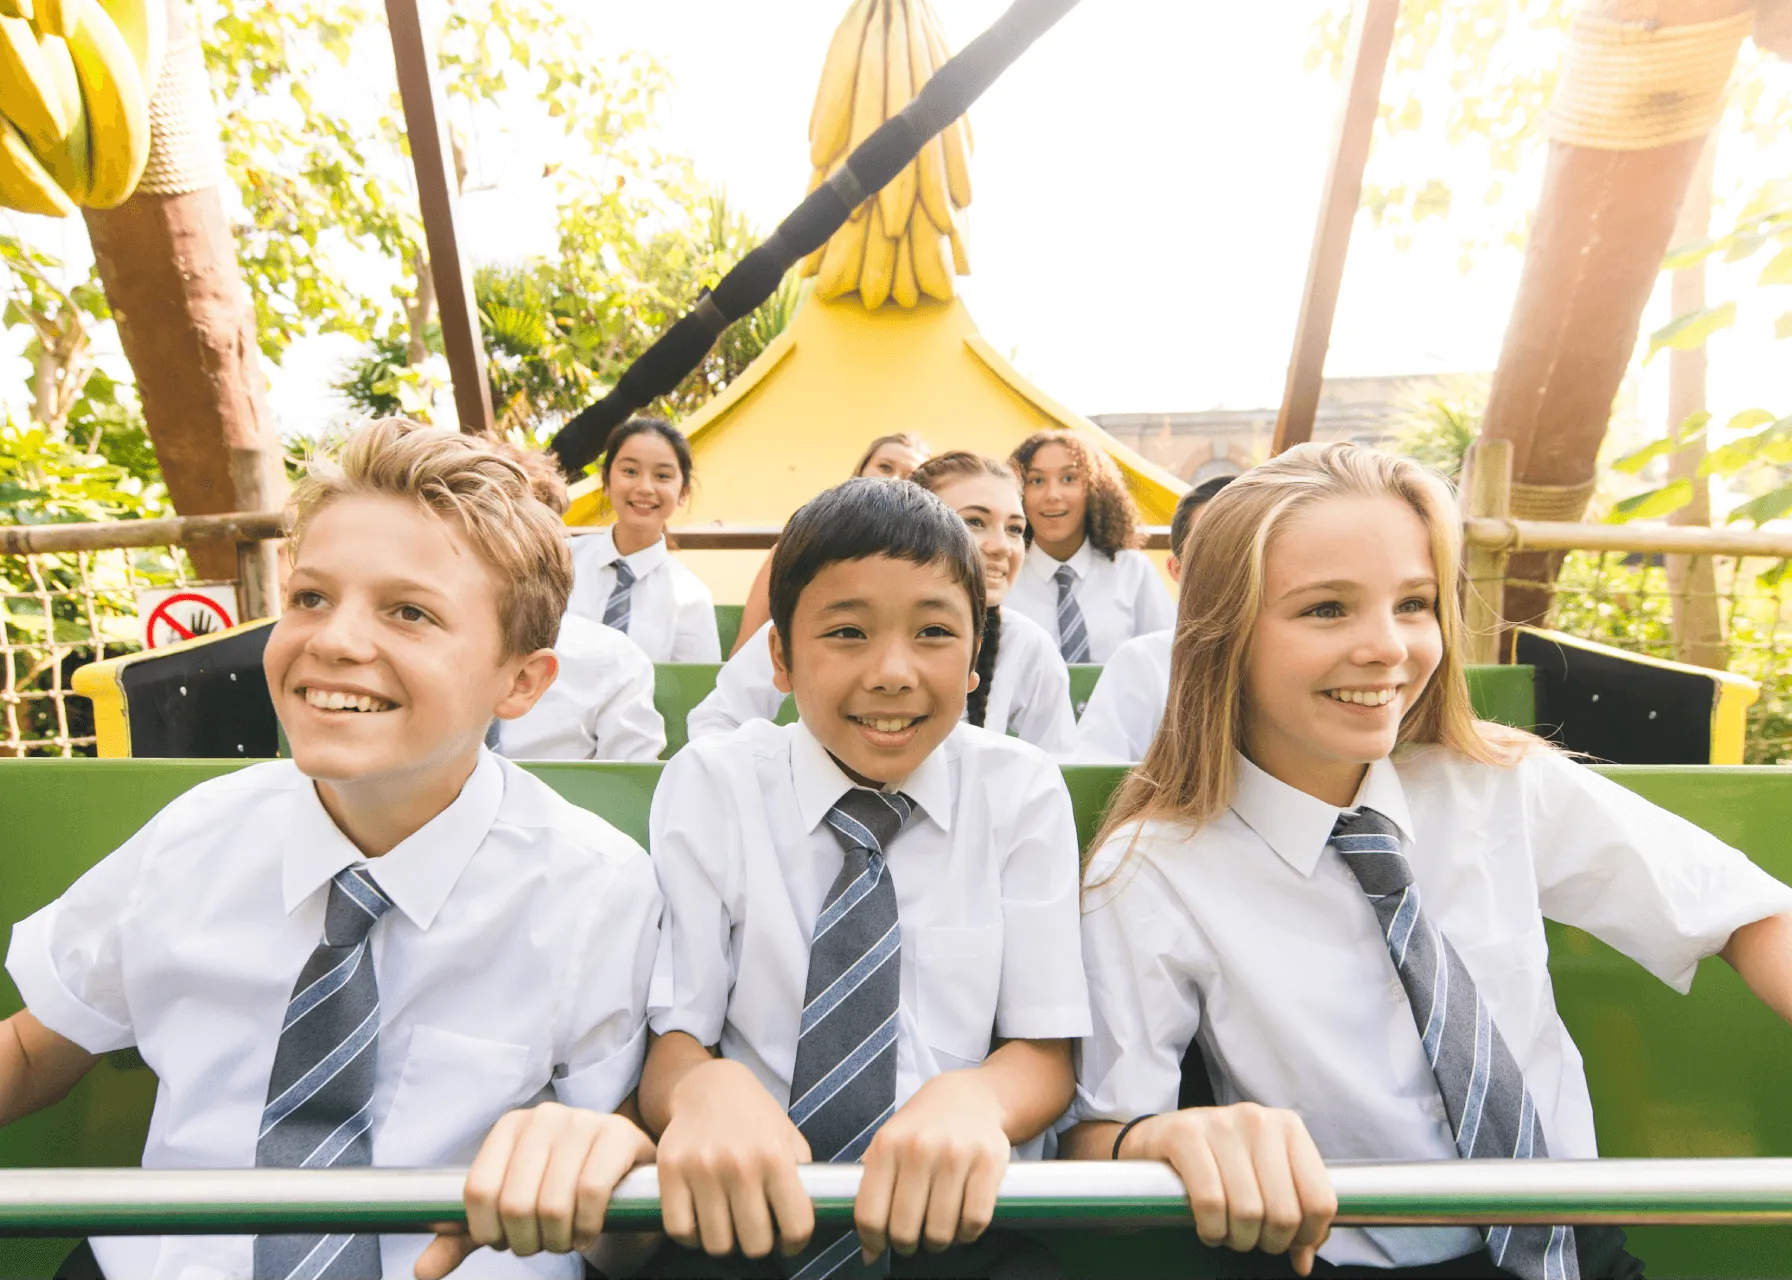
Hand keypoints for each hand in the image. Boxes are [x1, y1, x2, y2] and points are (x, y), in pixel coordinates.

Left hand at [413, 1102, 653, 1279]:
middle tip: (541, 1245)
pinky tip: (589, 1231)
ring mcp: (583, 1121)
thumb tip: (421, 1271)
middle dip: (526, 1242)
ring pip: (552, 1203)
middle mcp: (544, 1116)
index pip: (478, 1191)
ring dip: (558, 1241)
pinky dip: (586, 1227)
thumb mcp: (510, 1210)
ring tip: (565, 1239)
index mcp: (510, 1126)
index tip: (504, 1241)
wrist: (625, 1171)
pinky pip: (591, 1193)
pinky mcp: (618, 1134)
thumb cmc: (560, 1189)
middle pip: (514, 1203)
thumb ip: (465, 1236)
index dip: (488, 1232)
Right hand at [656, 1057, 814, 1258]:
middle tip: (754, 1231)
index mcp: (775, 1156)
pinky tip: (700, 1221)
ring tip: (728, 1225)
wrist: (709, 1086)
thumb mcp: (789, 1139)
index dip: (795, 1243)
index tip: (787, 1241)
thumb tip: (802, 1224)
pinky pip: (679, 1230)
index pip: (796, 1227)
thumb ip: (802, 1179)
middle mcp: (740, 1164)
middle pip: (755, 1244)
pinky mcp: (670, 1170)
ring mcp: (702, 1168)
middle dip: (758, 1244)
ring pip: (717, 1244)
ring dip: (725, 1242)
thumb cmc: (755, 1118)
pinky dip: (690, 1235)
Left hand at [855, 1069, 1009, 1261]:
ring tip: (937, 1232)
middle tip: (912, 1239)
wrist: (967, 1097)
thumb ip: (871, 1191)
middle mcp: (919, 1149)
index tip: (879, 1247)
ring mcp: (956, 1154)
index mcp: (887, 1145)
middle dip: (907, 1245)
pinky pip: (975, 1220)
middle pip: (904, 1230)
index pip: (870, 1214)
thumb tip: (869, 1253)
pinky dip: (967, 1234)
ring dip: (938, 1242)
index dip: (872, 1242)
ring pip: (940, 1232)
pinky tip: (962, 1225)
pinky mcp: (989, 1161)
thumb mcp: (887, 1144)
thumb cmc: (921, 1128)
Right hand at [1122, 1105, 1335, 1276]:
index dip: (1307, 1236)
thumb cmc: (1220, 1162)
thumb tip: (1303, 1261)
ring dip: (1238, 1239)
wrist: (1158, 1137)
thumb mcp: (1265, 1178)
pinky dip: (1211, 1229)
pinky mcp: (1184, 1134)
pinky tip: (1208, 1228)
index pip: (1320, 1199)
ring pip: (1248, 1211)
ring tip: (1228, 1234)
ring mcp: (1220, 1123)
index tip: (1290, 1243)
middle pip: (1284, 1212)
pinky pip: (1210, 1202)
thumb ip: (1294, 1214)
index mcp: (1288, 1127)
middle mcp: (1258, 1119)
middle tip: (1252, 1240)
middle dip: (1269, 1242)